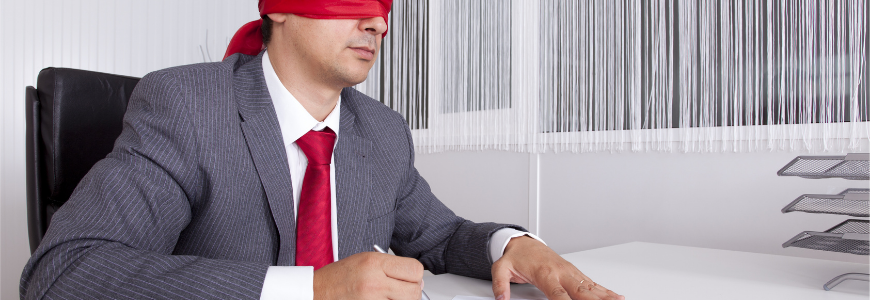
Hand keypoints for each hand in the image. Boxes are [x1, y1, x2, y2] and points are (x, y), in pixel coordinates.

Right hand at [314, 252, 423, 299]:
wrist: (316, 292)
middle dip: (412, 292)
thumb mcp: (365, 260)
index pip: (414, 270)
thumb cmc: (339, 277)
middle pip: (414, 291)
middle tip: (402, 291)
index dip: (415, 275)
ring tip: (389, 297)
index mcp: (374, 264)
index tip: (411, 278)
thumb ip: (391, 266)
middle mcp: (374, 283)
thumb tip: (416, 278)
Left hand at [491, 236, 624, 299]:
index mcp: (545, 274)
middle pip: (581, 291)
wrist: (523, 243)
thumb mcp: (501, 268)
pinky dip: (605, 291)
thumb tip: (501, 298)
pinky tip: (617, 296)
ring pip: (591, 287)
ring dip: (605, 296)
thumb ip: (500, 284)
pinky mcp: (575, 273)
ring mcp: (570, 272)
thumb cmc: (516, 257)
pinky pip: (592, 283)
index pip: (558, 295)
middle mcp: (561, 273)